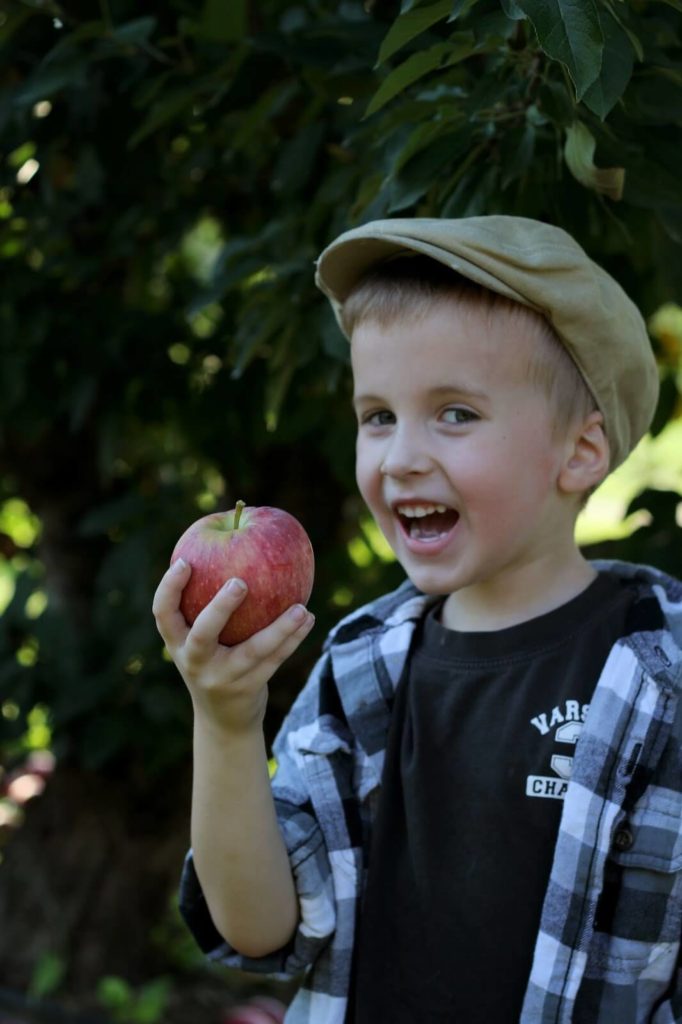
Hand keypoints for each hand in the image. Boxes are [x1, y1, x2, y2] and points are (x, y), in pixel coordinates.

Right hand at [152, 558, 314, 733]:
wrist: (223, 720)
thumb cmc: (213, 661)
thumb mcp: (201, 640)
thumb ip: (207, 605)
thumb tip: (231, 544)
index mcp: (177, 643)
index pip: (163, 614)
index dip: (169, 588)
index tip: (184, 562)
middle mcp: (194, 661)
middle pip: (202, 635)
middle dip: (220, 608)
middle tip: (240, 582)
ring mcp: (221, 678)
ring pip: (253, 651)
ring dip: (280, 628)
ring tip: (301, 607)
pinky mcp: (247, 689)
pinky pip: (274, 661)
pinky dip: (292, 639)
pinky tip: (307, 618)